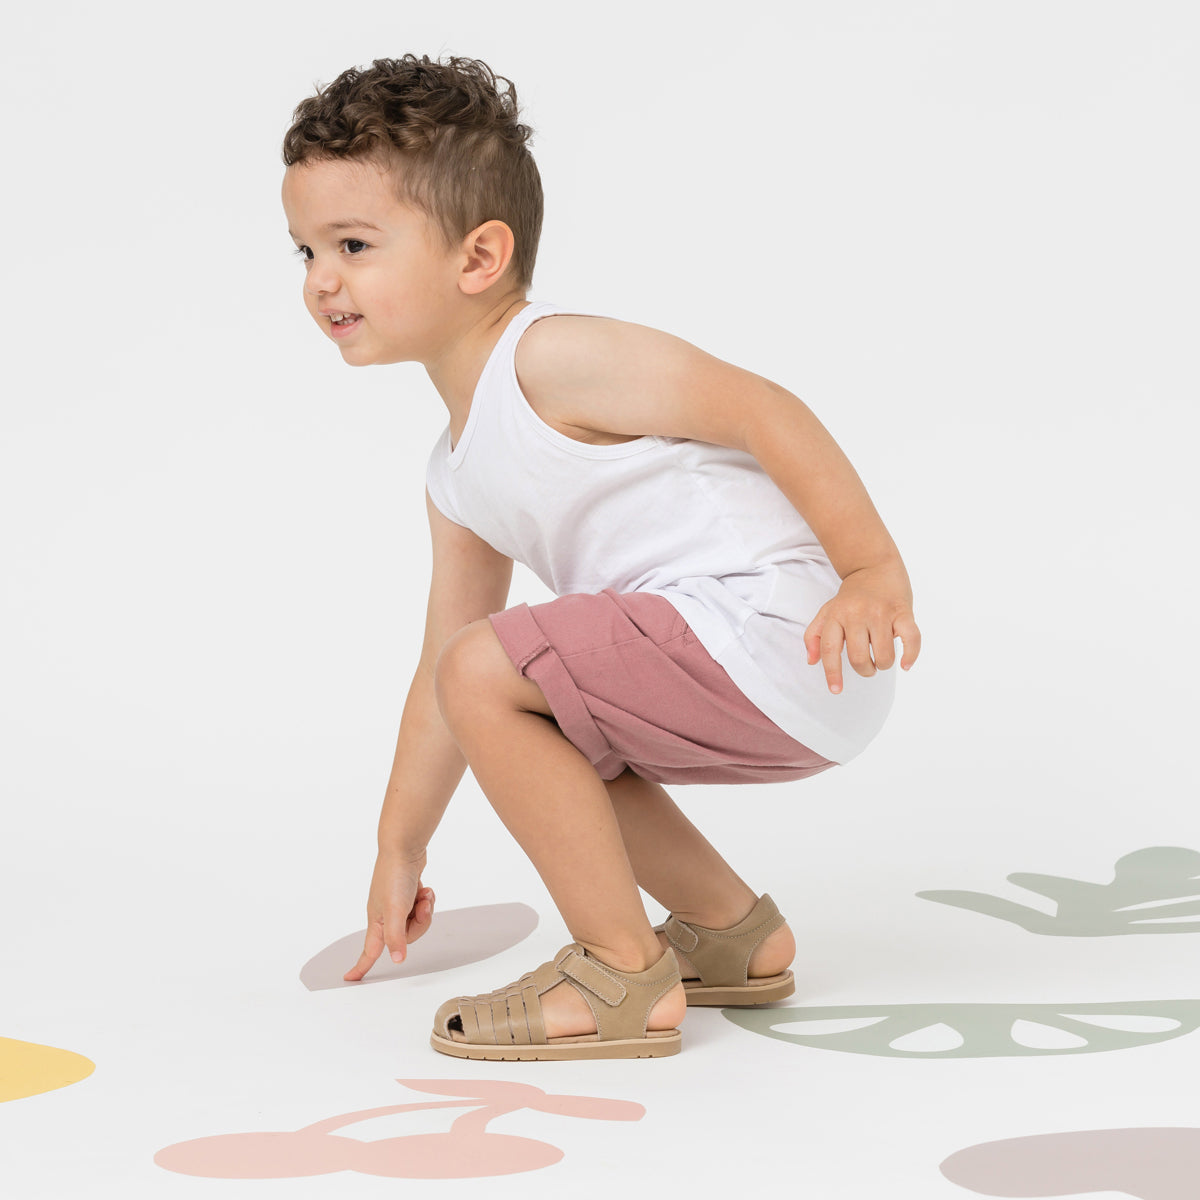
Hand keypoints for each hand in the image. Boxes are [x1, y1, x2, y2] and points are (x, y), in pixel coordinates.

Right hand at [343, 848, 434, 981]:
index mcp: (377, 921)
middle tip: (421, 909)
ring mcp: (396, 904)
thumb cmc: (394, 875)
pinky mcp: (407, 894)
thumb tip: (397, 959)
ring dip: (424, 910)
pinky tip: (424, 889)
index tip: (351, 980)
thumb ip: (396, 936)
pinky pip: (420, 908)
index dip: (360, 967)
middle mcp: (385, 914)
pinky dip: (426, 900)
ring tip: (423, 896)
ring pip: (415, 922)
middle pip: (405, 937)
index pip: (368, 951)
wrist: (404, 847)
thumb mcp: (395, 909)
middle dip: (419, 925)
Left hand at [804, 562, 920, 692]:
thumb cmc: (851, 596)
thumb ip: (815, 635)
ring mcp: (881, 612)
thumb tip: (812, 661)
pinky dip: (910, 656)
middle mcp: (857, 614)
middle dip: (864, 669)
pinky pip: (911, 638)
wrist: (874, 565)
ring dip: (884, 664)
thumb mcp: (827, 611)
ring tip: (882, 658)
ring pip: (884, 654)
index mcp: (836, 615)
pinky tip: (905, 664)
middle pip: (858, 657)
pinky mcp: (903, 611)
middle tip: (868, 666)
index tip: (835, 690)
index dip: (832, 673)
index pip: (830, 650)